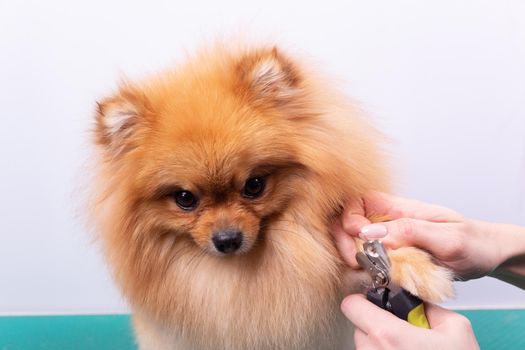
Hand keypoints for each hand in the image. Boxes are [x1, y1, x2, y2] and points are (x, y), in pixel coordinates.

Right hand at [333, 192, 521, 280]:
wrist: (486, 256)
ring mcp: (388, 239)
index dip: (349, 217)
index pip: (357, 200)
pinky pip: (366, 257)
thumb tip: (370, 232)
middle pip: (347, 220)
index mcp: (399, 207)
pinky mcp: (390, 256)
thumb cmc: (472, 241)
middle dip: (343, 239)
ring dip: (350, 255)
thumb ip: (410, 231)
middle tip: (354, 260)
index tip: (358, 237)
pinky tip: (371, 276)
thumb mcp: (447, 237)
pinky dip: (362, 267)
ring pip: (352, 240)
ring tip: (364, 269)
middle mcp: (388, 221)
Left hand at [341, 294, 478, 349]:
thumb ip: (429, 306)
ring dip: (380, 345)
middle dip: (376, 325)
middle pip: (359, 328)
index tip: (377, 303)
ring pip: (364, 347)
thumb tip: (414, 299)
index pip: (351, 305)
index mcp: (388, 335)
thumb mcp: (456, 329)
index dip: (363, 301)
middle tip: (403, 333)